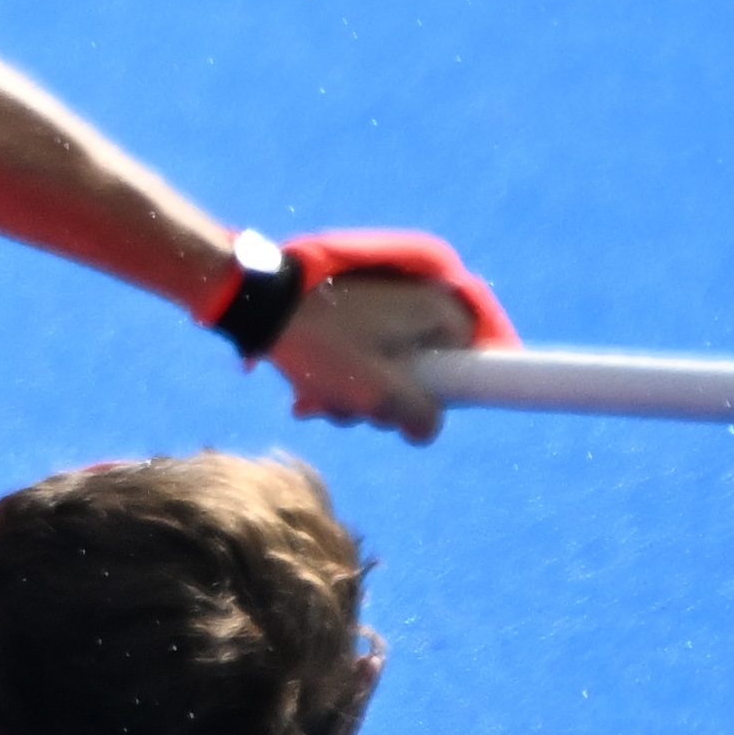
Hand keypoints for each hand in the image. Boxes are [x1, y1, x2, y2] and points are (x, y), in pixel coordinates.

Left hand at [266, 229, 509, 444]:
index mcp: (438, 312)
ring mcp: (386, 311)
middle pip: (426, 376)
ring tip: (322, 395)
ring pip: (389, 374)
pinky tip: (310, 389)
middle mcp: (419, 305)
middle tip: (354, 406)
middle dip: (385, 402)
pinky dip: (340, 380)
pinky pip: (364, 361)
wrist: (258, 305)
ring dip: (355, 398)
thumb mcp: (378, 390)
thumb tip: (426, 429)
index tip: (413, 410)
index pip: (475, 363)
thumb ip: (418, 415)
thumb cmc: (323, 343)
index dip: (447, 396)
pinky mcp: (356, 318)